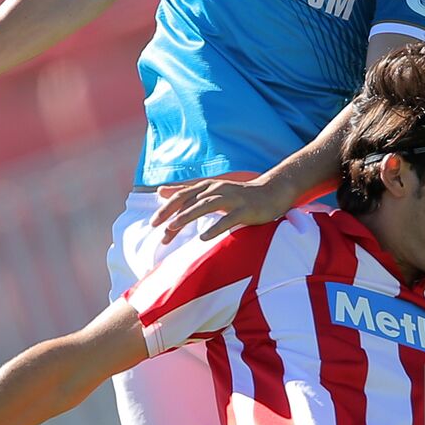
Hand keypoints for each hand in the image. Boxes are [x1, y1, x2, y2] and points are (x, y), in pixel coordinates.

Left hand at [149, 171, 281, 242]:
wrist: (272, 193)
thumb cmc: (238, 195)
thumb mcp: (210, 190)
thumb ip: (186, 191)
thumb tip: (160, 190)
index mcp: (208, 186)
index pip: (182, 195)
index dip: (166, 208)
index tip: (153, 223)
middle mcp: (217, 189)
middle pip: (190, 200)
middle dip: (172, 214)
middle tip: (157, 228)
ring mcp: (232, 198)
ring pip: (205, 206)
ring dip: (188, 216)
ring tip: (173, 228)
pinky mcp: (245, 210)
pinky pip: (228, 219)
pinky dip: (215, 228)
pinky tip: (204, 238)